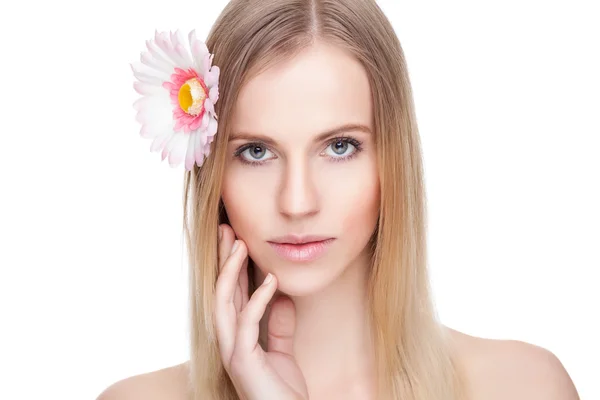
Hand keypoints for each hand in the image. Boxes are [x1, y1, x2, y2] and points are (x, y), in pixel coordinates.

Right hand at [215, 224, 308, 399]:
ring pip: (223, 303)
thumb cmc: (283, 393)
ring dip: (231, 272)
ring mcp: (232, 352)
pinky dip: (258, 299)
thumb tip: (279, 297)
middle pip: (220, 292)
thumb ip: (278, 327)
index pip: (231, 295)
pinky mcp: (242, 362)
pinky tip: (271, 281)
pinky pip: (246, 323)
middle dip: (223, 261)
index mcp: (236, 338)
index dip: (231, 267)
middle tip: (226, 229)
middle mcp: (228, 342)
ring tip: (240, 245)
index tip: (236, 239)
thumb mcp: (282, 352)